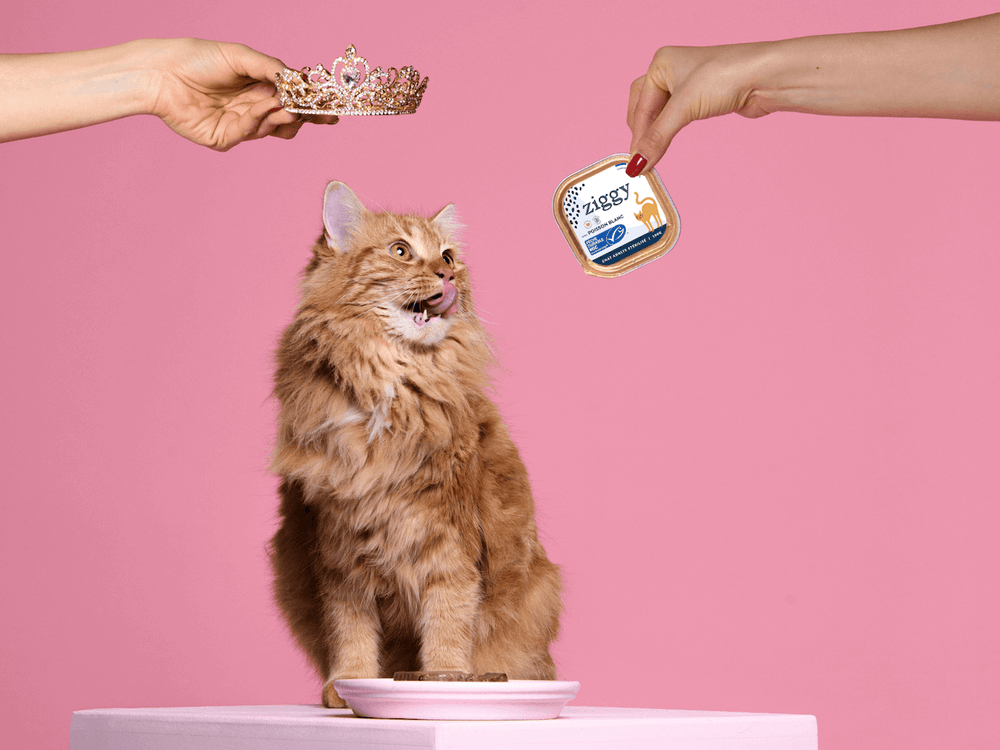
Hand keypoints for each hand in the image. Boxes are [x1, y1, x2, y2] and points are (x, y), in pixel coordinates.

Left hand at [149, 38, 337, 151]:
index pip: (293, 101)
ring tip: (282, 105)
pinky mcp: (225, 138)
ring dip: (281, 117)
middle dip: (304, 117)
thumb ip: (273, 68)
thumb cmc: (199, 58)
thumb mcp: (242, 56)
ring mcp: (240, 126)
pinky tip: (253, 109)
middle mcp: (252, 108)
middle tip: (315, 113)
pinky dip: (256, 120)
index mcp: (259, 88)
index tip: (333, 112)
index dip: (313, 108)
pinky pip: (250, 133)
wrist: (163, 73)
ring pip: (274, 129)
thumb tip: (301, 82)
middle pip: (289, 121)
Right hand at [626, 44, 773, 172]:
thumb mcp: (684, 108)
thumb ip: (657, 137)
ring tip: (651, 154)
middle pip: (644, 107)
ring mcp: (687, 84)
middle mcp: (671, 71)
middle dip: (641, 132)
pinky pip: (676, 117)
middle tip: (640, 157)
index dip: (637, 135)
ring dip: (655, 133)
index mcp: (661, 63)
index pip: (640, 105)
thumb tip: (636, 164)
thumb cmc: (726, 76)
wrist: (765, 77)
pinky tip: (666, 142)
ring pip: (660, 113)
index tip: (635, 161)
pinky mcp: (702, 98)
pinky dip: (668, 131)